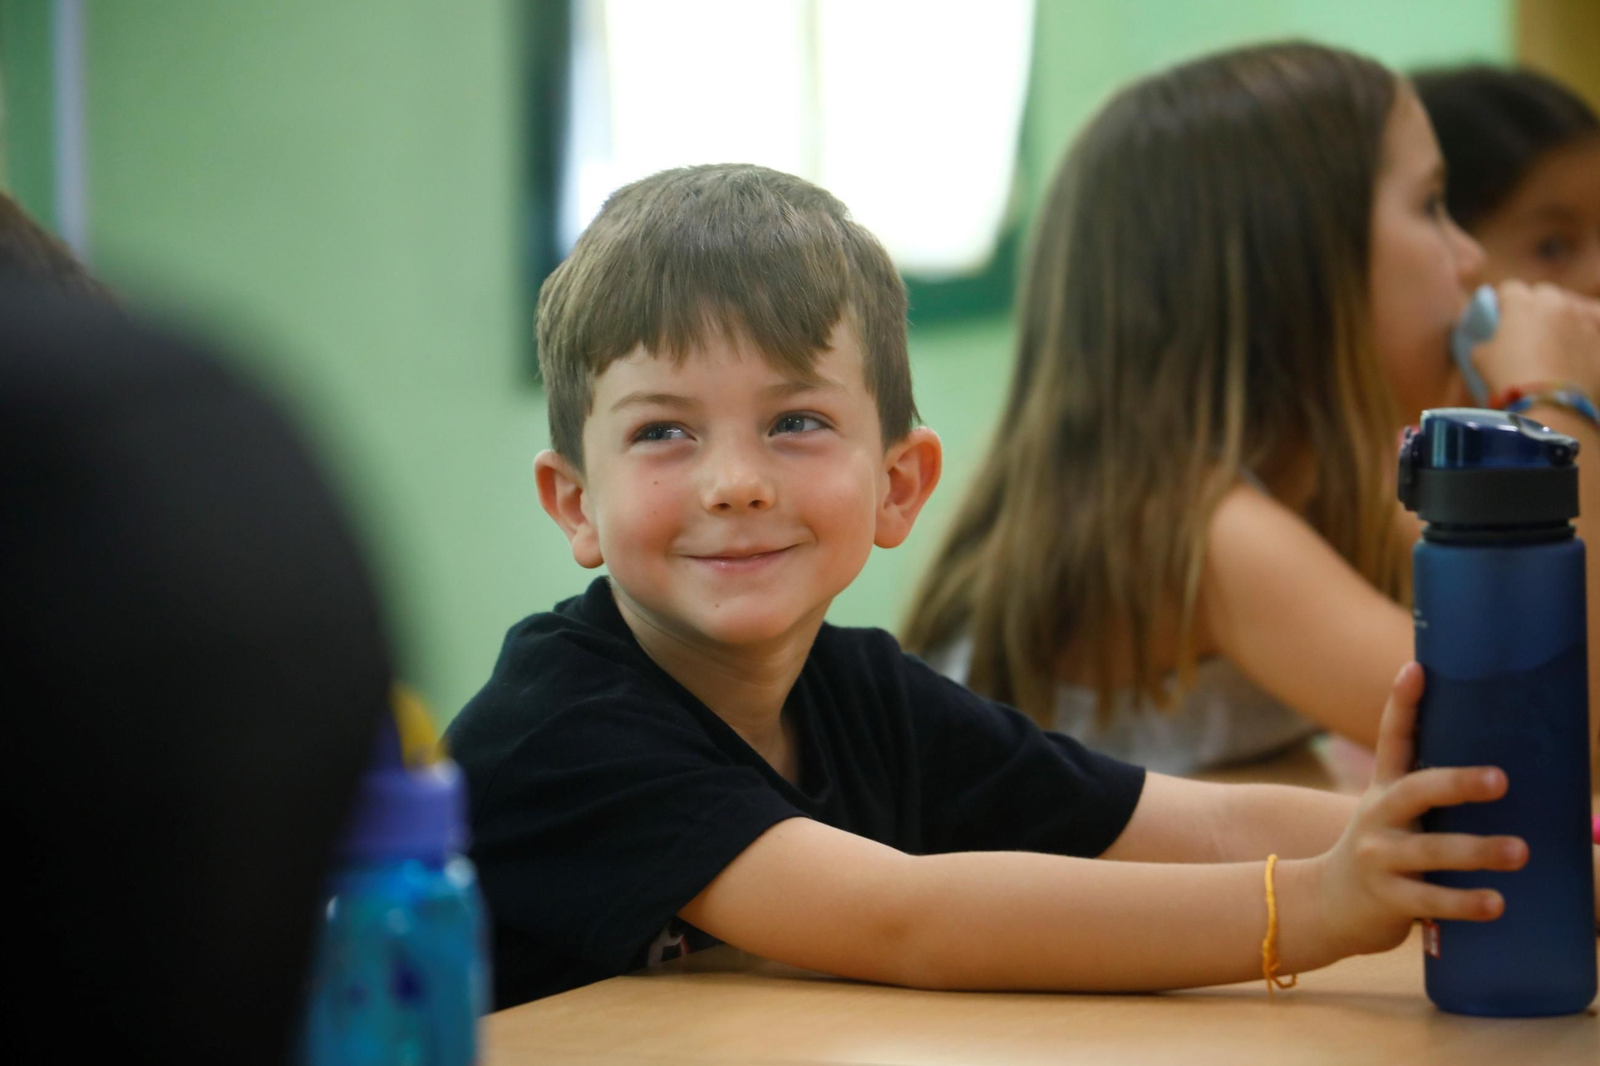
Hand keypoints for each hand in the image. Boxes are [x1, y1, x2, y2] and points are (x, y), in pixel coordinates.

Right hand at [1311, 662, 1528, 957]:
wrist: (1329, 903)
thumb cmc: (1383, 850)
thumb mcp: (1392, 813)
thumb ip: (1428, 792)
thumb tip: (1501, 765)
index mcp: (1383, 790)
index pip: (1392, 739)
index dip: (1403, 703)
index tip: (1416, 669)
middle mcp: (1377, 817)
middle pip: (1415, 791)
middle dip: (1458, 784)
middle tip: (1501, 779)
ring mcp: (1379, 857)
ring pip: (1430, 851)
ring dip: (1477, 851)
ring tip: (1520, 851)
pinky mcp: (1387, 898)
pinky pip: (1431, 900)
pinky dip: (1466, 903)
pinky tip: (1497, 903)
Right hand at [1473, 281, 1599, 398]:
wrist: (1551, 403)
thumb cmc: (1508, 378)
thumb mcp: (1480, 359)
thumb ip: (1486, 341)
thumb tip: (1492, 341)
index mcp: (1522, 302)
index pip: (1510, 289)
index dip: (1503, 303)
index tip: (1500, 317)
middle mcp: (1555, 301)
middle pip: (1543, 293)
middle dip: (1535, 306)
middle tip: (1529, 330)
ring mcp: (1583, 316)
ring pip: (1572, 306)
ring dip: (1564, 316)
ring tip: (1560, 338)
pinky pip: (1596, 321)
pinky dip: (1591, 327)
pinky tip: (1584, 339)